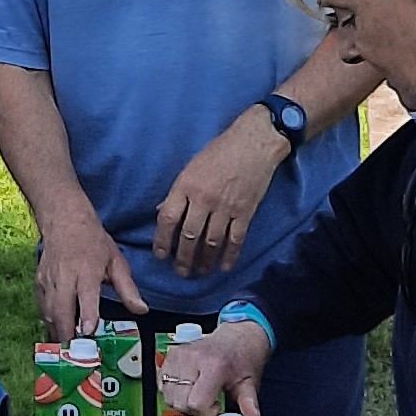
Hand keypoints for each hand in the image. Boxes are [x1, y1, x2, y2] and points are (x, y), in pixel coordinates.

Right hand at [33, 202, 145, 344]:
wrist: (63, 219)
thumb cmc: (93, 242)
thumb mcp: (116, 261)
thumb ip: (128, 288)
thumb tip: (142, 310)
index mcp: (87, 270)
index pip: (86, 296)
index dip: (86, 315)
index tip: (88, 331)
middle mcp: (65, 276)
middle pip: (61, 308)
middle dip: (66, 332)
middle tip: (76, 353)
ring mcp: (49, 279)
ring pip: (48, 311)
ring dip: (56, 331)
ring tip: (66, 350)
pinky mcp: (39, 282)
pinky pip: (42, 307)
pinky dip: (48, 321)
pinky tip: (57, 332)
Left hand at [151, 111, 293, 276]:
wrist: (254, 143)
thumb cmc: (220, 152)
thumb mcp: (191, 167)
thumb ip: (177, 192)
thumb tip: (162, 212)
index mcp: (186, 185)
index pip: (167, 218)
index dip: (161, 240)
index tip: (160, 254)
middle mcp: (204, 199)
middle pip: (189, 236)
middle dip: (183, 258)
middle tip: (180, 271)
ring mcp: (225, 207)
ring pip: (211, 242)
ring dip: (204, 261)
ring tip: (199, 272)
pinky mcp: (245, 212)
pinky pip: (235, 240)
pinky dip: (229, 256)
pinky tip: (223, 267)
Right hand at [161, 317, 266, 415]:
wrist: (234, 337)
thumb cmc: (241, 359)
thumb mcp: (249, 381)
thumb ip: (249, 401)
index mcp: (213, 365)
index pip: (196, 402)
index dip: (206, 412)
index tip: (216, 407)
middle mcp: (191, 358)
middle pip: (180, 402)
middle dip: (194, 409)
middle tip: (208, 402)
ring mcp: (178, 355)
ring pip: (168, 395)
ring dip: (181, 401)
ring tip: (198, 394)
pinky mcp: (169, 355)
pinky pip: (162, 384)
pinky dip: (172, 391)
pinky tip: (187, 387)